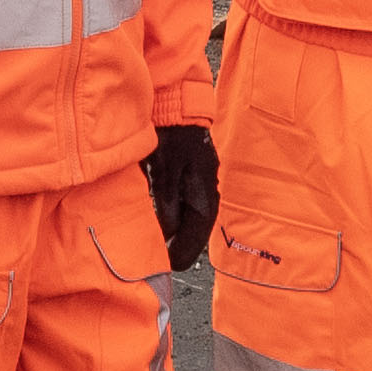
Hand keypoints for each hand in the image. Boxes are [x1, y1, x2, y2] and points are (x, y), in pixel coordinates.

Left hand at [144, 125, 217, 271]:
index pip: (199, 230)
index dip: (186, 250)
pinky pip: (185, 204)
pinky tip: (166, 224)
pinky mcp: (188, 174)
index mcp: (204, 191)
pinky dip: (177, 217)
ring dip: (180, 232)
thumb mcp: (166, 169)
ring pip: (191, 216)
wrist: (175, 104)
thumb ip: (167, 200)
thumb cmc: (173, 134)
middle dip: (184, 245)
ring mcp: (199, 181)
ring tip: (166, 248)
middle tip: (167, 262)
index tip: (173, 266)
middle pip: (197, 226)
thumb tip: (168, 231)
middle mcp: (206, 189)